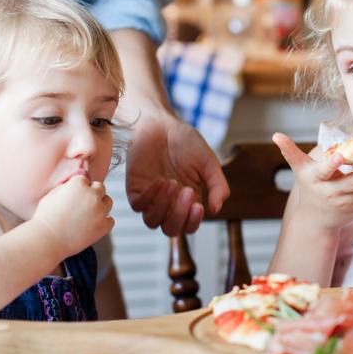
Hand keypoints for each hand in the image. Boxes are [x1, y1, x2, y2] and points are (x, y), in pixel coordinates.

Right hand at [31, 175, 113, 258]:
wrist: (46, 241)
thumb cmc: (45, 219)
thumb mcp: (51, 195)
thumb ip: (65, 188)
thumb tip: (74, 186)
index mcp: (78, 184)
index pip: (85, 180)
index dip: (78, 188)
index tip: (71, 197)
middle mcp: (92, 195)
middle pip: (100, 188)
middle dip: (92, 194)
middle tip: (81, 206)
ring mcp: (100, 211)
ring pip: (108, 202)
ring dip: (100, 206)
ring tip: (86, 216)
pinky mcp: (103, 226)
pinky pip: (110, 220)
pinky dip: (103, 223)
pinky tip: (92, 226)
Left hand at [125, 107, 229, 235]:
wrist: (160, 124)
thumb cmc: (185, 142)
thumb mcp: (208, 162)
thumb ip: (217, 185)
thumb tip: (217, 208)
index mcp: (188, 201)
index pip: (189, 225)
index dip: (193, 222)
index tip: (199, 206)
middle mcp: (168, 204)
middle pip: (171, 229)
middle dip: (179, 215)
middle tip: (187, 191)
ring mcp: (150, 199)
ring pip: (153, 222)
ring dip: (163, 206)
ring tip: (172, 182)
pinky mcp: (135, 190)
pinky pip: (139, 206)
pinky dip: (150, 197)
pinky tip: (159, 180)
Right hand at [273, 133, 352, 232]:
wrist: (316, 221)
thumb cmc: (309, 187)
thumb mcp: (298, 170)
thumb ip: (290, 152)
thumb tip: (276, 135)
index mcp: (316, 179)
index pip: (323, 170)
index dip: (330, 164)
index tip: (337, 156)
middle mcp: (332, 191)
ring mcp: (348, 199)